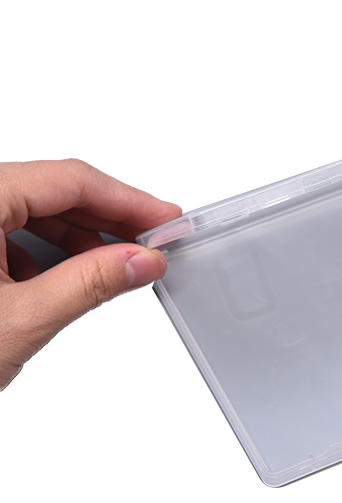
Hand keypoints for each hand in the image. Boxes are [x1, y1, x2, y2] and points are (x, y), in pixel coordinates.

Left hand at [0, 160, 180, 389]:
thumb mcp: (15, 322)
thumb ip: (89, 284)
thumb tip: (140, 260)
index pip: (69, 180)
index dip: (127, 200)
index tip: (164, 219)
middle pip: (51, 191)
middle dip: (107, 219)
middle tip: (151, 242)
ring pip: (29, 211)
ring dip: (77, 237)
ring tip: (114, 265)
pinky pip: (6, 232)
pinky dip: (43, 252)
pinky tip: (63, 277)